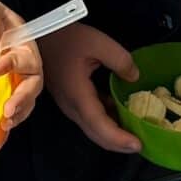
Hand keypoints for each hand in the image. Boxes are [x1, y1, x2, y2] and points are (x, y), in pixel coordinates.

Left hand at [0, 0, 42, 148]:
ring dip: (16, 115)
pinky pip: (5, 109)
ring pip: (23, 99)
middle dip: (22, 99)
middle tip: (7, 112)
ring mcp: (9, 75)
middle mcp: (18, 58)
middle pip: (32, 82)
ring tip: (3, 128)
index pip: (26, 55)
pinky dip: (2, 127)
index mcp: (18, 37)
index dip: (13, 65)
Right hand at [39, 23, 141, 155]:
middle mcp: (71, 106)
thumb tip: (134, 78)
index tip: (138, 145)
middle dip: (118, 144)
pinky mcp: (69, 100)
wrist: (39, 34)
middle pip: (96, 134)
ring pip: (92, 129)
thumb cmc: (65, 38)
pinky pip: (89, 119)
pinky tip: (120, 114)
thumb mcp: (97, 42)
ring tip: (135, 132)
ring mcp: (68, 104)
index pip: (100, 125)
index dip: (119, 138)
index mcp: (78, 95)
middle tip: (141, 145)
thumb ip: (120, 60)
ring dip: (112, 135)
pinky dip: (106, 123)